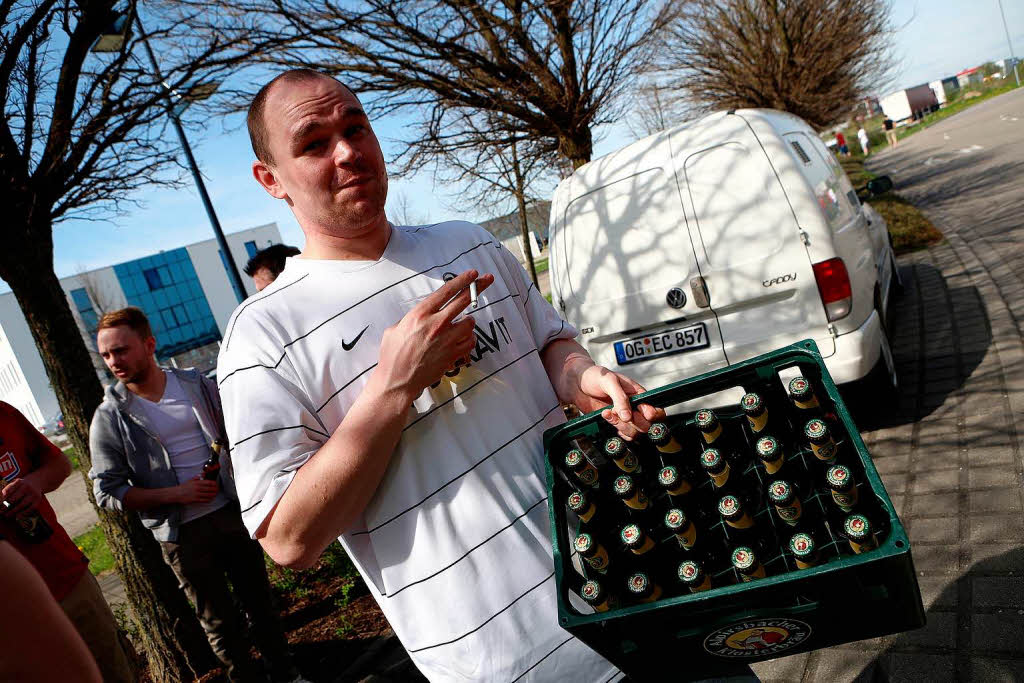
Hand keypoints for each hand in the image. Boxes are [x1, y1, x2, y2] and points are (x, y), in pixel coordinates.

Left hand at [1, 478, 42, 516]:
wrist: (37, 481)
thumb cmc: (22, 485)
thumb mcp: (15, 483)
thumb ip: (8, 489)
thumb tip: (1, 500)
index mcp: (19, 482)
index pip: (9, 490)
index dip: (3, 498)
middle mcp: (27, 487)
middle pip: (14, 498)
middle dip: (6, 506)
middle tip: (0, 511)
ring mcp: (33, 494)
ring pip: (21, 504)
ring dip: (13, 511)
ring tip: (6, 515)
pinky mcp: (38, 500)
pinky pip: (30, 509)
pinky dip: (23, 513)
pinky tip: (17, 516)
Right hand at [177, 476, 218, 504]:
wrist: (177, 493)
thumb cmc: (183, 487)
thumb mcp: (190, 480)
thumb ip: (197, 477)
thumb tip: (203, 474)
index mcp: (197, 483)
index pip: (208, 482)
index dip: (214, 484)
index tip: (216, 484)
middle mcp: (198, 488)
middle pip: (210, 489)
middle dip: (215, 489)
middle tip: (217, 490)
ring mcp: (197, 494)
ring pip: (208, 495)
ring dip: (213, 495)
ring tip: (215, 494)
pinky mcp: (195, 500)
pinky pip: (204, 500)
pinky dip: (208, 499)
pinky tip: (210, 499)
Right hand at [374, 269, 493, 399]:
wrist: (397, 381)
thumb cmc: (393, 355)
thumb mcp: (395, 328)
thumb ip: (413, 318)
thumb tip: (424, 315)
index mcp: (420, 314)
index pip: (447, 291)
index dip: (462, 280)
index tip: (473, 274)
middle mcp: (436, 324)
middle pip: (464, 300)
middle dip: (479, 287)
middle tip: (488, 279)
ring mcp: (447, 340)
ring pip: (470, 322)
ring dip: (467, 322)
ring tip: (458, 326)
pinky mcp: (453, 354)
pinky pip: (470, 341)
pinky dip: (468, 339)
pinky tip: (461, 341)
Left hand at [575, 364, 665, 440]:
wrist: (577, 382)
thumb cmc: (595, 376)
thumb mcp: (609, 381)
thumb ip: (620, 398)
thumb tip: (628, 417)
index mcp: (639, 394)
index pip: (656, 410)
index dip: (653, 415)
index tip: (645, 414)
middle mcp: (635, 407)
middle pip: (646, 425)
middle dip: (634, 422)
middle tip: (617, 411)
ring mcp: (625, 417)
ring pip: (634, 432)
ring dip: (621, 426)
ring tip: (607, 412)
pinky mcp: (614, 423)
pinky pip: (622, 435)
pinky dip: (616, 430)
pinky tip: (605, 417)